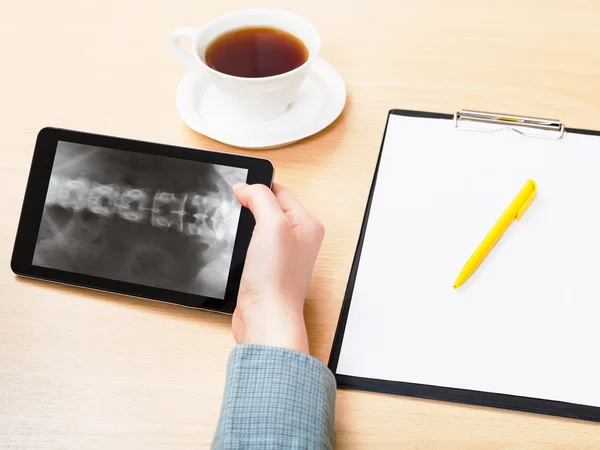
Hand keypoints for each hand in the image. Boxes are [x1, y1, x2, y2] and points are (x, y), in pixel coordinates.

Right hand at [231, 182, 324, 353]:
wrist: (265, 318)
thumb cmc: (276, 280)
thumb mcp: (271, 224)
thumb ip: (260, 198)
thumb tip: (244, 187)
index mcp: (307, 224)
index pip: (280, 191)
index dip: (257, 188)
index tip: (238, 190)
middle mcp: (298, 239)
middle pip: (268, 208)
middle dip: (249, 207)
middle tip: (235, 209)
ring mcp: (282, 255)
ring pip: (257, 227)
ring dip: (243, 227)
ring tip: (236, 232)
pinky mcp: (266, 269)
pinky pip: (251, 246)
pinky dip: (240, 245)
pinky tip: (236, 250)